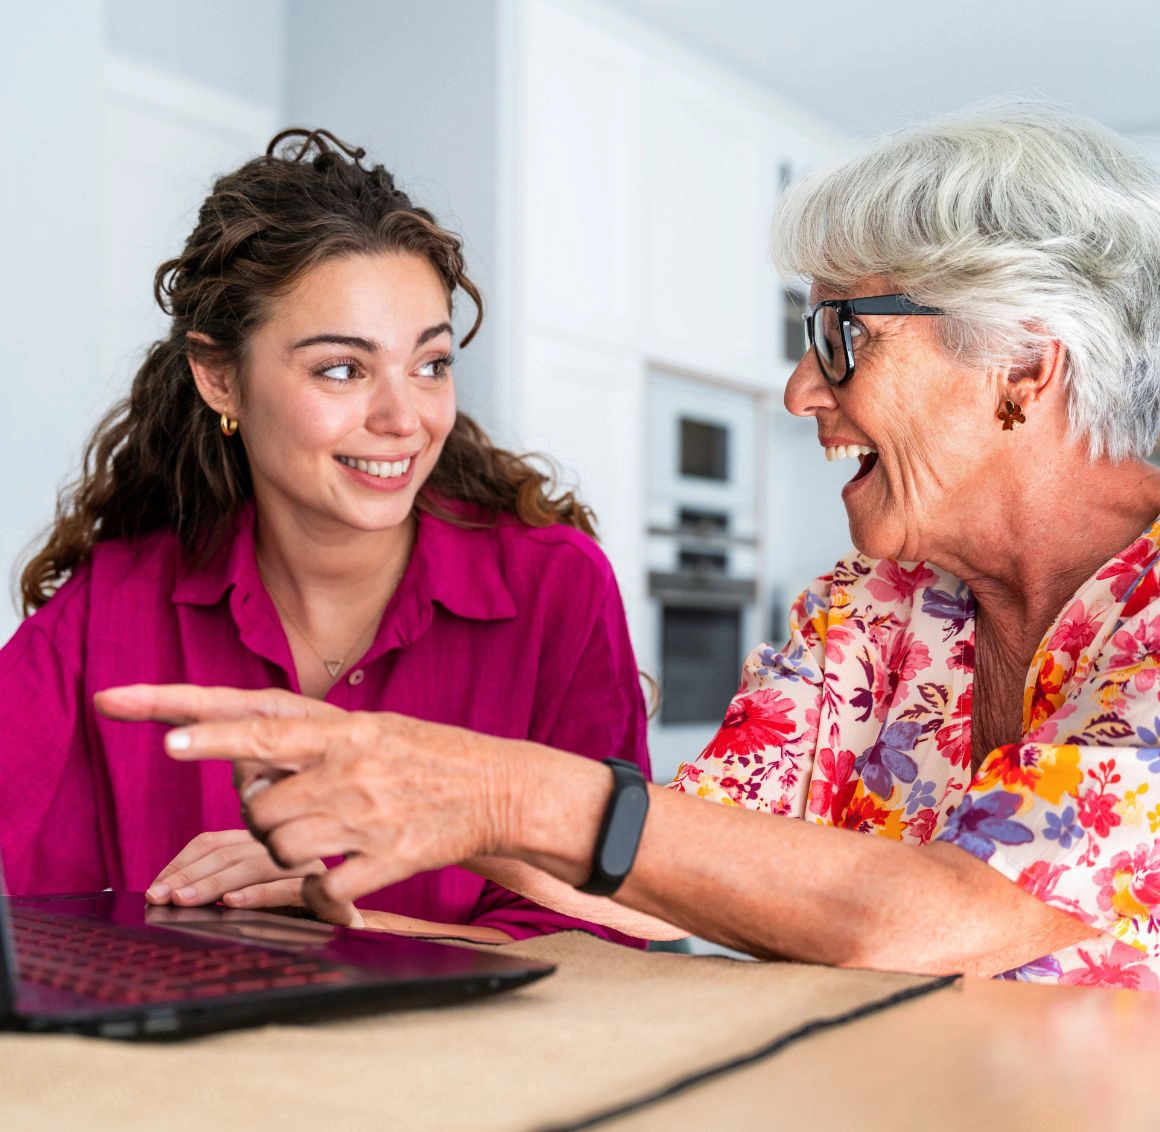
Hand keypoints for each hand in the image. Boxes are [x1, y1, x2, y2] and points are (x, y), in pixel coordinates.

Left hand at [97, 683, 517, 914]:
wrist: (500, 787)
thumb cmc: (431, 756)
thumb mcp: (375, 728)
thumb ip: (314, 738)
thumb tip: (247, 757)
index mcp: (347, 731)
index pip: (265, 729)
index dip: (212, 736)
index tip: (165, 739)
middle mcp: (353, 770)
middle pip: (261, 806)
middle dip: (259, 817)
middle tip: (288, 812)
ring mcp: (369, 817)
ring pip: (282, 847)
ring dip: (287, 852)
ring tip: (320, 841)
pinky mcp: (389, 860)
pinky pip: (324, 888)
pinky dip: (322, 893)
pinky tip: (340, 880)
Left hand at [145, 827, 326, 912]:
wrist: (346, 935)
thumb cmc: (289, 922)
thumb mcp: (246, 903)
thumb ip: (217, 891)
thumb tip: (166, 893)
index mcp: (264, 844)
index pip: (214, 842)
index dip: (182, 863)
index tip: (156, 888)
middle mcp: (286, 848)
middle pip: (229, 851)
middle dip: (189, 875)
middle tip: (160, 897)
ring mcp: (308, 867)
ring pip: (254, 864)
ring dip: (214, 883)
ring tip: (184, 901)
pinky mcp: (326, 892)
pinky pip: (289, 888)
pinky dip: (258, 894)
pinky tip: (232, 905)